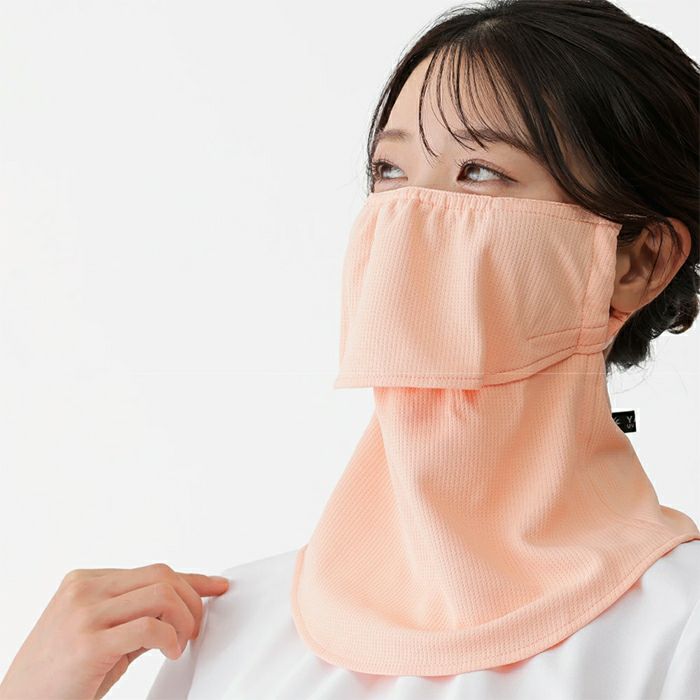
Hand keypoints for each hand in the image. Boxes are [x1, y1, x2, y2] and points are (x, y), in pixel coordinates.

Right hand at [0, 563, 229, 699]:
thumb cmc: (60, 676)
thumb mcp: (101, 634)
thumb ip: (135, 616)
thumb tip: (183, 607)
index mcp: (85, 581)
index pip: (154, 571)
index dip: (192, 579)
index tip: (218, 586)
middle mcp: (84, 589)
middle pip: (162, 576)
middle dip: (192, 600)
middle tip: (195, 629)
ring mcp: (84, 613)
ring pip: (161, 595)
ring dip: (184, 620)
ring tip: (180, 643)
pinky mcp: (89, 643)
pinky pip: (150, 627)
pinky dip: (171, 638)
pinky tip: (170, 651)